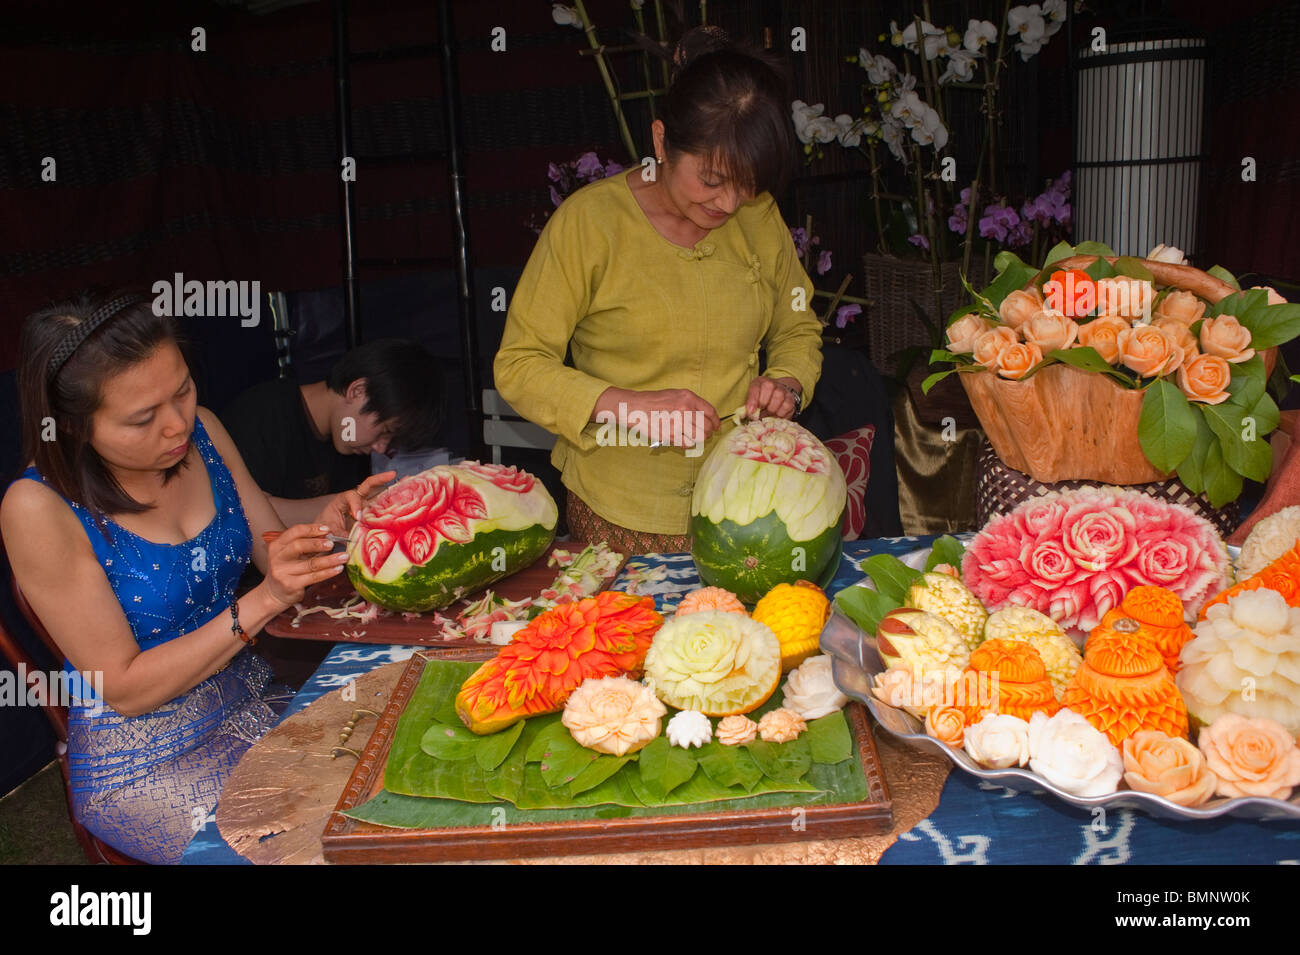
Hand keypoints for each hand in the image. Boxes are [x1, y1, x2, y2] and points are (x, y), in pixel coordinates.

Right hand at [262, 523, 349, 606]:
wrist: (274, 593)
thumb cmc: (286, 570)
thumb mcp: (289, 554)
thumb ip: (304, 544)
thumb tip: (329, 535)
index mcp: (277, 545)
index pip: (294, 532)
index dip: (312, 529)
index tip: (327, 529)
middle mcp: (277, 557)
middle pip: (299, 546)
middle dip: (318, 544)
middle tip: (333, 543)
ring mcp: (283, 572)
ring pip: (310, 563)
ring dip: (330, 560)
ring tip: (344, 556)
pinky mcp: (291, 585)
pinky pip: (314, 577)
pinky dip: (328, 572)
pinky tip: (338, 569)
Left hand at [314, 470, 396, 534]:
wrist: (324, 534)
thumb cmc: (325, 530)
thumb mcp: (331, 531)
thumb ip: (342, 534)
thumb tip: (355, 540)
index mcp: (342, 500)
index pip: (351, 496)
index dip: (356, 504)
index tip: (358, 517)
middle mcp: (355, 500)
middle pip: (369, 485)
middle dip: (381, 479)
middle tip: (393, 474)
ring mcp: (365, 506)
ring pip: (378, 495)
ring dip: (391, 490)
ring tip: (406, 483)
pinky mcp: (371, 515)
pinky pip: (382, 508)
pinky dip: (392, 505)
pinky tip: (404, 502)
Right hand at [593, 388, 720, 448]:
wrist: (635, 407)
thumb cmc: (654, 401)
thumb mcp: (675, 395)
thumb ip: (691, 404)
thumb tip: (706, 417)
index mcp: (688, 397)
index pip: (710, 411)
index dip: (716, 421)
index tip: (717, 426)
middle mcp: (685, 409)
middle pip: (708, 426)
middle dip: (709, 432)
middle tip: (706, 434)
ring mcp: (678, 423)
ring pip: (701, 437)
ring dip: (700, 439)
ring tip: (695, 438)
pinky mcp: (671, 435)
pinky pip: (688, 444)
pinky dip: (688, 444)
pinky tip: (684, 440)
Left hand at [745, 376, 800, 419]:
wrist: (780, 392)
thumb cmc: (762, 399)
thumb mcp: (752, 399)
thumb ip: (748, 406)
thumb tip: (743, 416)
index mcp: (759, 382)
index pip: (755, 388)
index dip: (752, 400)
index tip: (750, 411)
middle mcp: (772, 384)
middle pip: (767, 392)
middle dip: (763, 405)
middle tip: (760, 412)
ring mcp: (782, 390)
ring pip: (778, 399)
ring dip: (772, 410)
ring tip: (768, 414)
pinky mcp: (791, 399)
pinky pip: (786, 407)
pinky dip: (780, 414)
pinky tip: (776, 415)